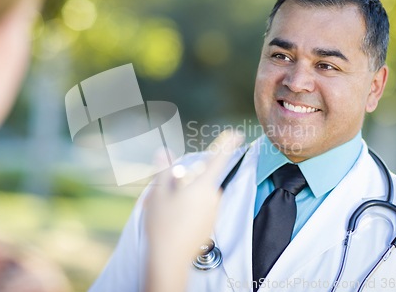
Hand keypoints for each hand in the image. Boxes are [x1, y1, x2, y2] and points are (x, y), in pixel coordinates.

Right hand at [144, 130, 244, 291]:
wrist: (170, 259)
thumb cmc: (164, 224)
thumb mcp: (158, 193)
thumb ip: (163, 170)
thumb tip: (164, 152)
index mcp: (203, 186)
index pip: (217, 160)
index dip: (227, 145)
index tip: (237, 134)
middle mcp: (212, 198)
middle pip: (199, 180)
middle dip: (183, 181)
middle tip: (162, 192)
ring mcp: (212, 212)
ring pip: (197, 195)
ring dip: (183, 197)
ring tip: (164, 210)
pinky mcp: (209, 225)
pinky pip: (199, 209)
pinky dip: (187, 210)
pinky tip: (173, 220)